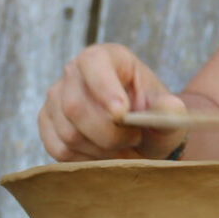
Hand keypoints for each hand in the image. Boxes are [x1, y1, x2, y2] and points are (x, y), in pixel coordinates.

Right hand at [39, 43, 186, 160]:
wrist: (141, 136)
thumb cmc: (154, 118)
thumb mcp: (169, 113)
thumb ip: (171, 109)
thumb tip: (171, 107)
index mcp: (107, 57)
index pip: (93, 63)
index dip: (104, 88)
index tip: (122, 114)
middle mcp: (74, 72)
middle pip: (75, 106)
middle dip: (107, 134)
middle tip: (133, 140)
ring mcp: (56, 98)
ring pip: (68, 133)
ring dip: (100, 150)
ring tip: (122, 148)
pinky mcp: (47, 123)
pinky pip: (59, 149)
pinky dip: (85, 160)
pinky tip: (103, 156)